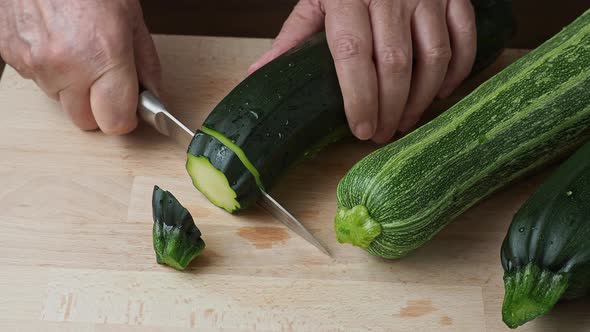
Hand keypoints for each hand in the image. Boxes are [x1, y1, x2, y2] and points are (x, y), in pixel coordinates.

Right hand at [0, 0, 160, 133]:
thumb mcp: (131, 17)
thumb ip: (145, 64)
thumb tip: (152, 94)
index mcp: (102, 54)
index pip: (115, 121)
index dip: (125, 117)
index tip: (130, 108)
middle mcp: (66, 64)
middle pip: (86, 120)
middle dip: (99, 106)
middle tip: (106, 78)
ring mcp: (35, 62)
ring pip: (61, 101)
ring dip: (73, 87)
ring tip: (79, 50)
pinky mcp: (13, 57)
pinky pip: (38, 81)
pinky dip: (51, 70)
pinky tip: (59, 43)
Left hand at [249, 0, 476, 142]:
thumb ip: (293, 35)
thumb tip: (260, 73)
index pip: (353, 54)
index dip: (359, 97)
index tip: (361, 129)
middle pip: (396, 63)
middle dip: (390, 108)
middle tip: (382, 134)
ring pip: (434, 56)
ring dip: (421, 98)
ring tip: (405, 121)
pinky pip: (464, 38)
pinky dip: (457, 71)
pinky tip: (439, 93)